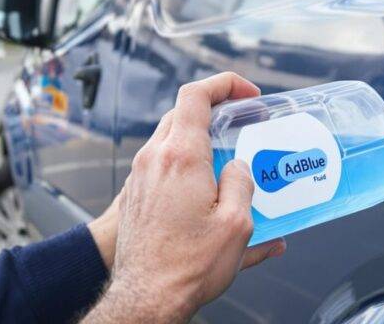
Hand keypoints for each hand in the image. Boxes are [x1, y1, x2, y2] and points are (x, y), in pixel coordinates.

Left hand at [83, 72, 285, 322]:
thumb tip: (239, 169)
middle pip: (183, 112)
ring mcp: (141, 176)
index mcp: (182, 158)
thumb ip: (242, 183)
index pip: (195, 95)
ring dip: (202, 138)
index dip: (224, 84)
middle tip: (243, 120)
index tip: (247, 94)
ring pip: (172, 138)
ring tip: (229, 157)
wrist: (147, 299)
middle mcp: (155, 160)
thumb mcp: (237, 224)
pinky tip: (209, 188)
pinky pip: (164, 164)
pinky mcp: (137, 194)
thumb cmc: (187, 266)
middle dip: (216, 109)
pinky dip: (188, 162)